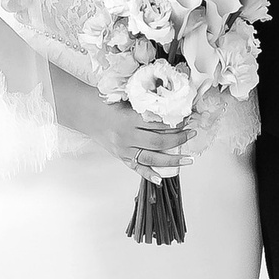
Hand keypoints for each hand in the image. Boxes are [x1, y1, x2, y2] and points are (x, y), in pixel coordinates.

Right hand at [51, 67, 186, 170]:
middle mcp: (127, 136)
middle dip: (178, 139)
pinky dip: (148, 174)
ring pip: (151, 157)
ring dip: (172, 160)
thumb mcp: (127, 99)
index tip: (188, 120)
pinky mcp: (120, 156)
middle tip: (192, 135)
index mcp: (129, 119)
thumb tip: (171, 108)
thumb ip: (146, 106)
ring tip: (188, 159)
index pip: (158, 124)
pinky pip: (136, 167)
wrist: (85, 112)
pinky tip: (161, 178)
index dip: (175, 123)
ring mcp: (123, 149)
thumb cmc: (106, 102)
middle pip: (158, 142)